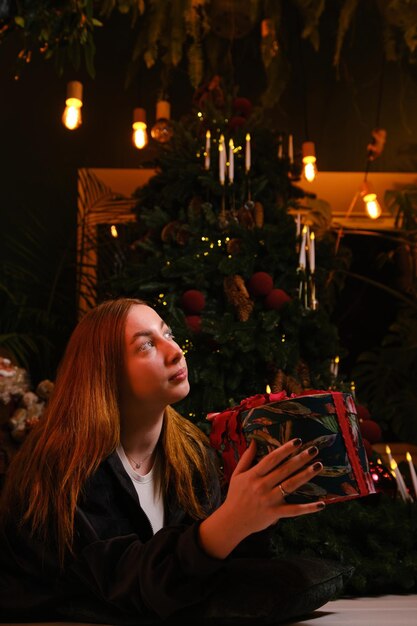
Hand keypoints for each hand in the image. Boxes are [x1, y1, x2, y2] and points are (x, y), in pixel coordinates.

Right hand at [199, 438, 323, 558]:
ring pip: (291, 485)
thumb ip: (246, 458)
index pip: (271, 459)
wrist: (232, 521)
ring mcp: (269, 500)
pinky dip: (308, 508)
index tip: (297, 441)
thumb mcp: (237, 474)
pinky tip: (321, 504)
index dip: (285, 449)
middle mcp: (262, 486)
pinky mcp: (275, 514)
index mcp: (253, 475)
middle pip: (284, 470)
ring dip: (305, 475)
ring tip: (318, 465)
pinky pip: (294, 510)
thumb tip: (255, 441)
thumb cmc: (235, 495)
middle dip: (300, 459)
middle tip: (314, 450)